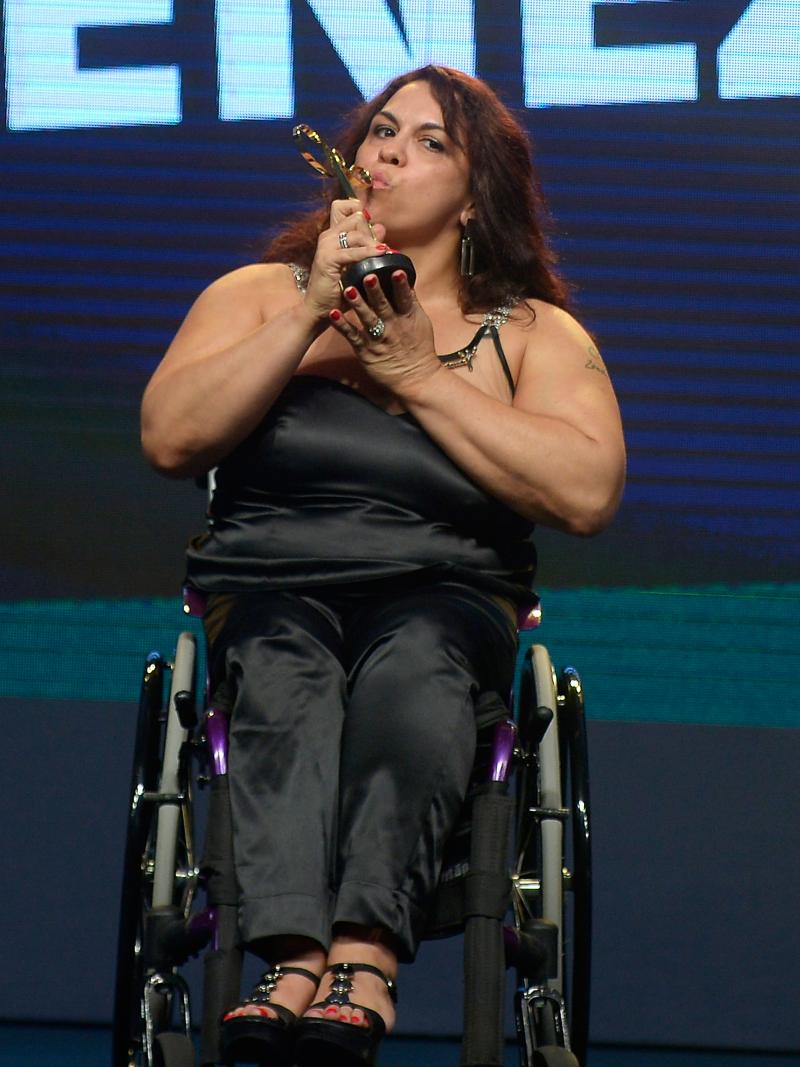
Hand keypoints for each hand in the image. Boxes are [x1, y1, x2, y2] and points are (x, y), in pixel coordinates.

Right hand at [304, 199, 386, 321]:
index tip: (372, 228)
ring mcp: (326, 246)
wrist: (321, 309)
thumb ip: (366, 244)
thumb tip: (380, 227)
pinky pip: (353, 252)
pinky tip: (382, 253)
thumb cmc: (339, 288)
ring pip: (356, 233)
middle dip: (370, 230)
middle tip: (380, 247)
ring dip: (372, 243)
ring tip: (384, 252)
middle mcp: (328, 236)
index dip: (361, 213)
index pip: (345, 206)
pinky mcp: (327, 259)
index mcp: (333, 234)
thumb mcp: (356, 263)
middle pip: (355, 217)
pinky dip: (368, 253)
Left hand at [328, 271, 442, 400]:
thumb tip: (407, 282)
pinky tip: (333, 314)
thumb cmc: (420, 349)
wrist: (415, 379)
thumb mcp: (421, 323)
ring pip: (366, 319)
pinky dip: (342, 325)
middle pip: (383, 306)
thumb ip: (412, 303)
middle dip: (375, 290)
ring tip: (348, 289)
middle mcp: (392, 327)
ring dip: (357, 304)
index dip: (400, 285)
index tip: (396, 270)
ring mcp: (378, 339)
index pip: (404, 298)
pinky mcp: (365, 351)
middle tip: (368, 274)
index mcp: (407, 319)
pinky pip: (352, 336)